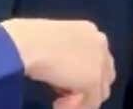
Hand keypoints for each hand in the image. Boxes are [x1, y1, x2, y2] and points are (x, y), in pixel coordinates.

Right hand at [0, 18, 114, 108]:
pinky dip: (76, 108)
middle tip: (62, 96)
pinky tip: (56, 105)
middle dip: (86, 88)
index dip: (82, 74)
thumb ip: (62, 56)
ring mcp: (99, 61)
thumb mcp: (50, 44)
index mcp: (89, 31)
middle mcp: (99, 43)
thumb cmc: (28, 40)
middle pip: (104, 74)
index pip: (97, 58)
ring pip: (101, 90)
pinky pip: (92, 102)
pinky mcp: (93, 79)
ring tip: (59, 102)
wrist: (30, 43)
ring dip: (82, 100)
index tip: (64, 84)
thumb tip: (61, 76)